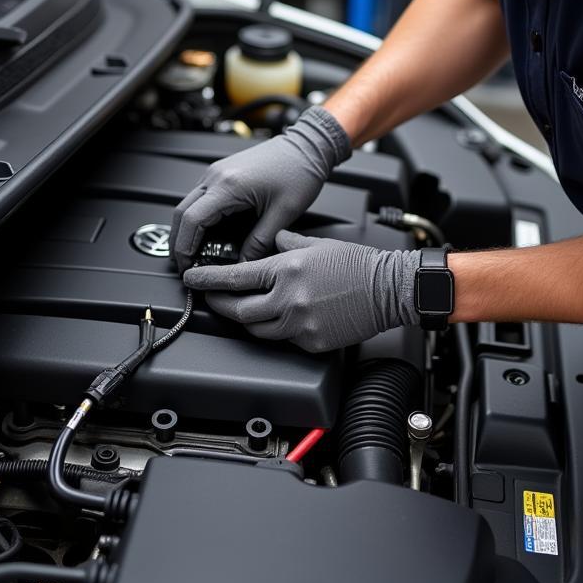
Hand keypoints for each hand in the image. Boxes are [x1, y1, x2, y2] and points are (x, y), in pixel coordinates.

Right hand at [170, 106, 350, 270]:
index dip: (184, 247)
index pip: (191, 220)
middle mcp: (216, 176)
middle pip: (181, 213)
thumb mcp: (282, 214)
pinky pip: (199, 197)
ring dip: (186, 229)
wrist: (307, 145)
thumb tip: (243, 265)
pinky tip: (207, 233)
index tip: (187, 266)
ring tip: (195, 253)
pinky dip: (197, 217)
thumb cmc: (299, 172)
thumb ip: (259, 243)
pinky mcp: (221, 172)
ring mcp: (216, 172)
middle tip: (186, 264)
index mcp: (229, 186)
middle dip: (178, 242)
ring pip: (187, 204)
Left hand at [183, 231, 417, 352]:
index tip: (193, 279)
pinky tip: (282, 320)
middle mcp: (288, 298)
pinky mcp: (311, 342)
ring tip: (244, 310)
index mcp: (287, 269)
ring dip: (246, 320)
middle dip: (220, 304)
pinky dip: (278, 330)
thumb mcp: (317, 244)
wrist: (388, 289)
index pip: (234, 277)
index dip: (208, 280)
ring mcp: (299, 323)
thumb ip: (288, 243)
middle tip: (212, 299)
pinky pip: (283, 340)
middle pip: (238, 310)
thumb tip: (273, 241)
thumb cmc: (358, 264)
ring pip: (257, 329)